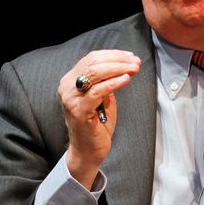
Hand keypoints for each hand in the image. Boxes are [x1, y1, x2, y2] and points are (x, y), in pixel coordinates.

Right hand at [57, 50, 140, 187]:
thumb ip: (108, 79)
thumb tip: (126, 62)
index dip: (113, 55)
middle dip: (118, 60)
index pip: (92, 58)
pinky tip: (125, 80)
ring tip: (134, 69)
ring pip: (94, 73)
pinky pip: (97, 91)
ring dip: (118, 69)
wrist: (88, 150)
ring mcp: (71, 99)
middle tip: (136, 62)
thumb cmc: (97, 123)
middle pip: (93, 63)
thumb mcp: (103, 96)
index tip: (131, 56)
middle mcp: (67, 87)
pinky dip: (113, 83)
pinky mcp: (78, 111)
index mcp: (71, 80)